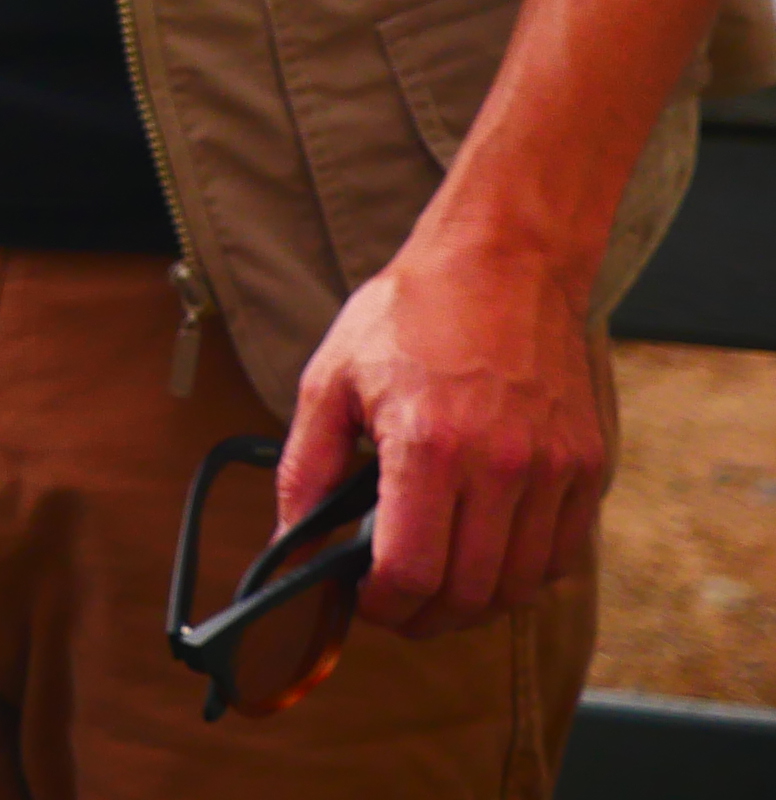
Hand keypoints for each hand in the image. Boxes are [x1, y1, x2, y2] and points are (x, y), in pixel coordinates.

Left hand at [278, 215, 609, 639]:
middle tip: (395, 605)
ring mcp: (552, 470)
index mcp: (427, 444)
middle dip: (423, 616)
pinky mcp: (587, 467)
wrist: (501, 262)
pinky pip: (561, 554)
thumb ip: (306, 464)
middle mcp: (499, 465)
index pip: (410, 572)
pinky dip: (523, 572)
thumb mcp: (331, 377)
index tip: (363, 601)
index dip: (381, 606)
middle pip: (468, 592)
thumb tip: (291, 535)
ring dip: (475, 603)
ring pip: (520, 585)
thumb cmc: (412, 313)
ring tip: (438, 587)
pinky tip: (486, 553)